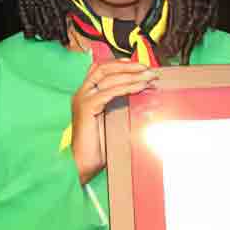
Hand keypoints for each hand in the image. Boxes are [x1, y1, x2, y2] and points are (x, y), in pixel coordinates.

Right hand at [71, 60, 155, 184]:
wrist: (81, 164)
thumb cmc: (98, 147)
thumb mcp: (112, 121)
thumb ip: (121, 106)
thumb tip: (145, 97)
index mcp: (86, 94)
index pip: (101, 69)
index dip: (121, 65)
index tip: (140, 66)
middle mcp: (82, 93)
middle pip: (104, 68)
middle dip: (128, 66)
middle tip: (148, 69)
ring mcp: (83, 99)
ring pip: (108, 77)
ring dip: (131, 75)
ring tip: (149, 77)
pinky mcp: (86, 107)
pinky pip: (109, 92)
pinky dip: (126, 87)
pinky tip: (139, 87)